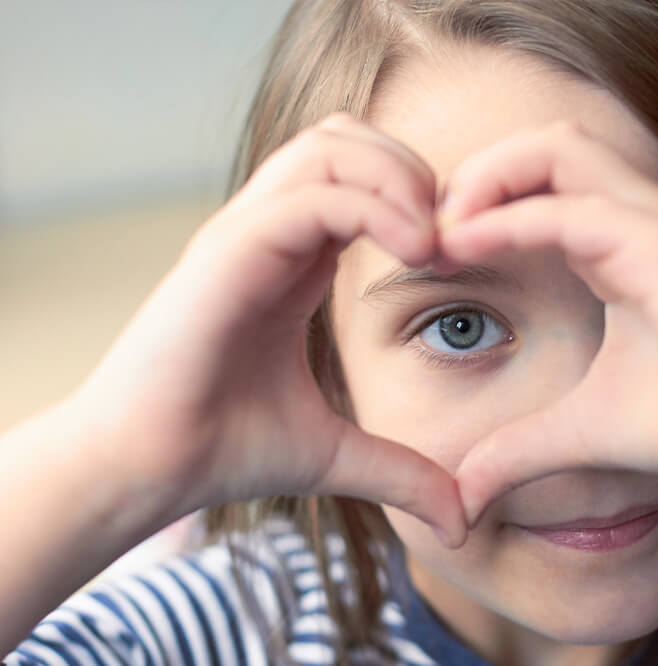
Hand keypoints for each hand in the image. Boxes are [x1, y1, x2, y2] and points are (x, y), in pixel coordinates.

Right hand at [71, 114, 464, 545]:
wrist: (148, 469)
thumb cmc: (227, 449)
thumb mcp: (338, 455)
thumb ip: (403, 472)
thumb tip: (463, 518)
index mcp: (296, 257)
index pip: (360, 175)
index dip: (420, 198)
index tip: (459, 259)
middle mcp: (271, 231)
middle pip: (348, 139)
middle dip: (413, 171)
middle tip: (450, 238)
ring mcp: (247, 233)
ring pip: (330, 146)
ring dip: (398, 179)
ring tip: (431, 244)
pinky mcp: (228, 251)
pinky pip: (312, 195)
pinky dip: (373, 207)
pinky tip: (413, 254)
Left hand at [439, 121, 657, 524]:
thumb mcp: (570, 432)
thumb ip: (512, 449)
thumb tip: (462, 498)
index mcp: (614, 244)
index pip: (537, 181)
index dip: (478, 202)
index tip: (431, 251)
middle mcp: (633, 219)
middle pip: (543, 144)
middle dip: (477, 171)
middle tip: (431, 227)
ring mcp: (653, 222)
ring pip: (556, 147)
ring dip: (487, 177)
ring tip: (444, 228)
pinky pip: (568, 208)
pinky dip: (508, 218)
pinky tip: (464, 245)